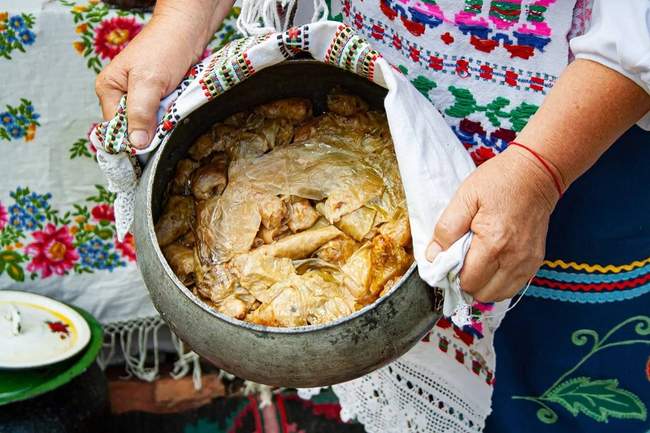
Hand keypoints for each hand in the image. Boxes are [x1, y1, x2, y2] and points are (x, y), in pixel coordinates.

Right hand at [95, 1, 229, 147]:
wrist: (187, 31)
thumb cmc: (164, 49)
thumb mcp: (149, 83)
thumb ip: (140, 113)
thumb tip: (136, 143)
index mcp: (108, 89)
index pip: (114, 128)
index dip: (131, 139)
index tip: (149, 146)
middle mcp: (120, 94)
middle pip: (132, 128)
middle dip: (149, 131)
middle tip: (164, 126)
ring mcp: (139, 96)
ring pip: (149, 124)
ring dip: (162, 124)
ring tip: (172, 115)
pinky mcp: (156, 96)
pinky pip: (161, 116)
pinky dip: (169, 117)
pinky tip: (176, 112)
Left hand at [426, 146, 560, 301]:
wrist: (537, 173)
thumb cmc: (499, 181)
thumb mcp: (465, 197)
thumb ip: (447, 229)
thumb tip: (433, 256)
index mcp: (494, 243)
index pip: (467, 282)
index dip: (452, 276)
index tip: (446, 261)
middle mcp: (514, 259)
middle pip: (482, 294)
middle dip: (466, 282)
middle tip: (459, 261)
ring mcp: (528, 262)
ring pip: (498, 295)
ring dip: (483, 285)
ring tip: (475, 262)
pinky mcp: (535, 261)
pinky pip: (512, 286)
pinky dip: (498, 281)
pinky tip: (490, 263)